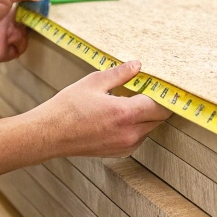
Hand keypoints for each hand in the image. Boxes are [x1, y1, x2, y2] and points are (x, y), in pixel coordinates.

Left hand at [0, 0, 41, 62]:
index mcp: (12, 6)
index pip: (33, 6)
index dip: (41, 6)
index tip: (49, 5)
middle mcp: (12, 21)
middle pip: (35, 22)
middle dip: (41, 20)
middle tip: (45, 18)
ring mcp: (8, 36)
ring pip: (30, 36)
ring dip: (30, 32)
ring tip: (21, 26)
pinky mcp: (5, 51)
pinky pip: (21, 49)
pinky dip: (21, 44)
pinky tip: (13, 38)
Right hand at [35, 60, 168, 158]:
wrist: (49, 135)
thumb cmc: (68, 108)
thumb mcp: (94, 82)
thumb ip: (120, 73)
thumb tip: (138, 65)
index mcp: (125, 113)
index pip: (160, 105)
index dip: (165, 94)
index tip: (167, 85)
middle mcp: (129, 133)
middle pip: (159, 118)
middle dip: (159, 104)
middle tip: (150, 88)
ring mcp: (125, 145)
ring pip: (150, 128)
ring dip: (147, 115)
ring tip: (133, 100)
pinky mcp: (119, 152)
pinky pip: (139, 137)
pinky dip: (137, 126)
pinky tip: (123, 115)